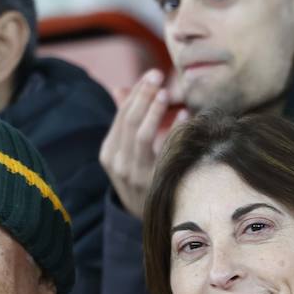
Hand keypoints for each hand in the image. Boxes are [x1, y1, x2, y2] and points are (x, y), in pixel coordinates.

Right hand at [98, 70, 181, 219]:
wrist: (144, 218)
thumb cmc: (138, 177)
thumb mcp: (125, 153)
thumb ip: (125, 121)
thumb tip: (119, 88)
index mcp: (108, 153)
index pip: (121, 116)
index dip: (136, 93)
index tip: (151, 75)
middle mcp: (117, 164)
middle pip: (129, 122)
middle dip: (143, 96)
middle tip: (158, 76)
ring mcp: (134, 175)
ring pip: (141, 135)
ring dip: (154, 111)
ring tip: (165, 93)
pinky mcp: (153, 182)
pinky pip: (163, 151)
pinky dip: (173, 131)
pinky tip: (185, 116)